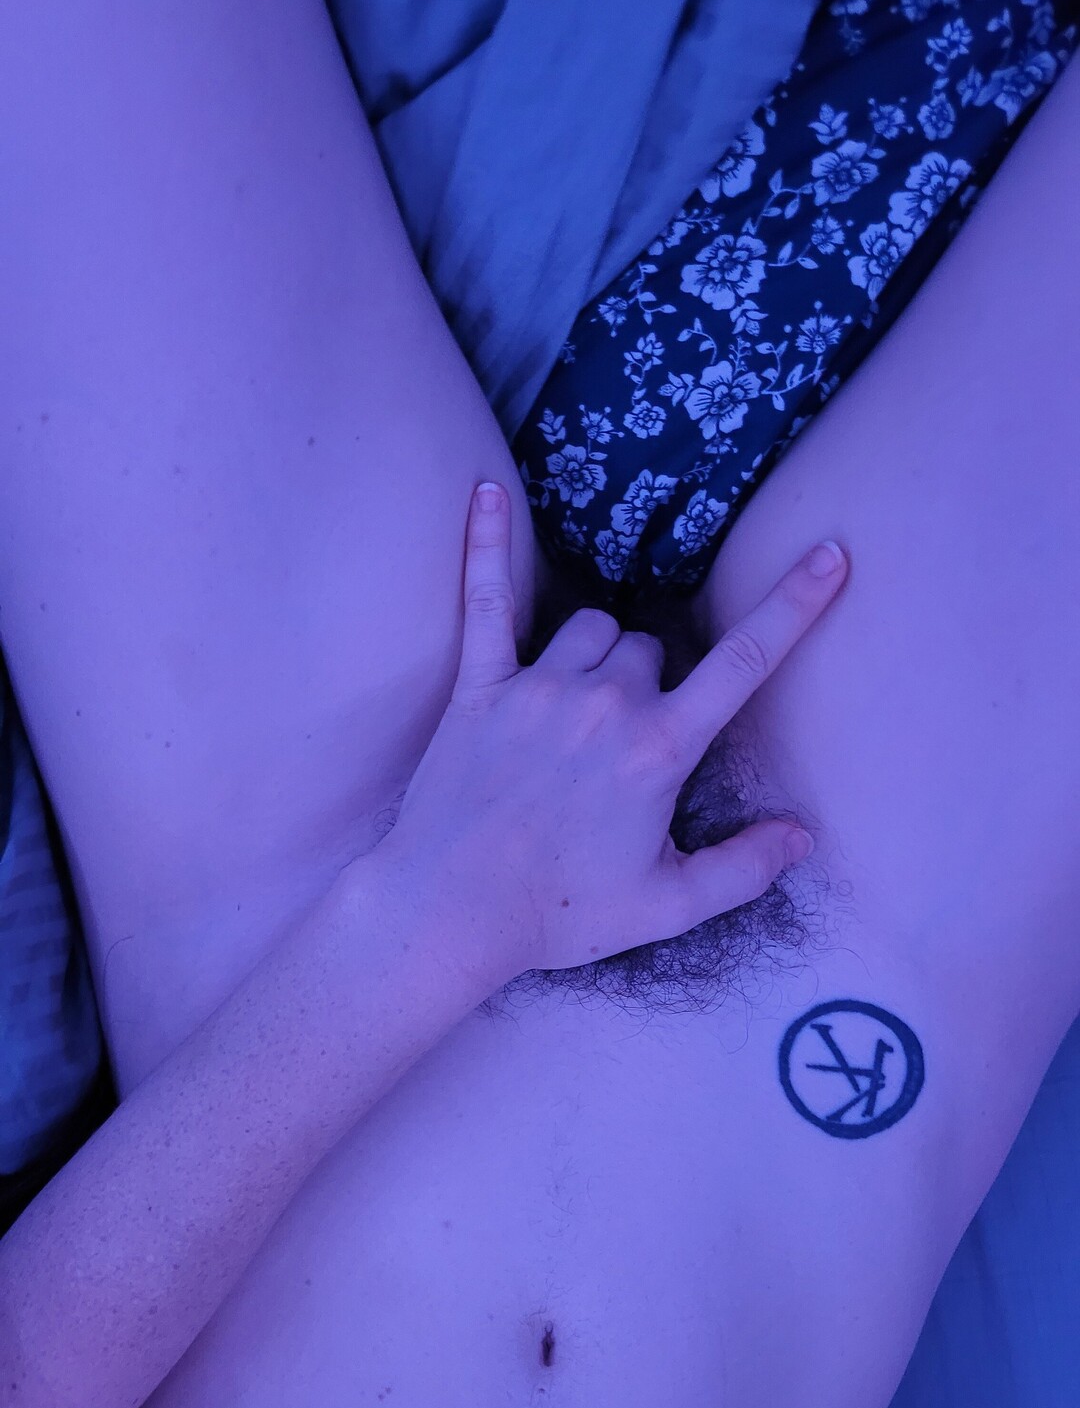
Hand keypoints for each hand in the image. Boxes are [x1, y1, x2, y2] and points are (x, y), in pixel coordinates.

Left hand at [378, 482, 847, 975]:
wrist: (450, 911)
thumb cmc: (559, 915)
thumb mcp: (667, 906)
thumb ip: (743, 869)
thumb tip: (802, 837)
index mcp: (659, 750)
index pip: (744, 661)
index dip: (793, 604)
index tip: (827, 554)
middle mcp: (604, 704)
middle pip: (652, 650)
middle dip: (653, 684)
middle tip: (622, 751)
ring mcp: (538, 688)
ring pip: (592, 630)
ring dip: (598, 655)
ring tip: (578, 713)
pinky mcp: (478, 687)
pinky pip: (487, 599)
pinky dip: (486, 545)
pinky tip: (485, 492)